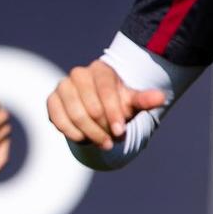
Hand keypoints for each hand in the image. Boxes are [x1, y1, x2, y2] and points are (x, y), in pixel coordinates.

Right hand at [46, 59, 165, 149]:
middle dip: (102, 127)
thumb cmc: (117, 104)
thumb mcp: (132, 102)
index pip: (105, 89)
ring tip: (102, 144)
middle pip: (90, 105)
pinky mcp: (52, 100)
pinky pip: (57, 117)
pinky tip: (82, 138)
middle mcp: (78, 74)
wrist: (98, 110)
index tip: (121, 131)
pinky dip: (70, 130)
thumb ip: (144, 100)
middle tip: (112, 142)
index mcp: (100, 70)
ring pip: (74, 112)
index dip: (113, 112)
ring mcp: (63, 86)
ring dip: (89, 132)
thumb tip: (161, 97)